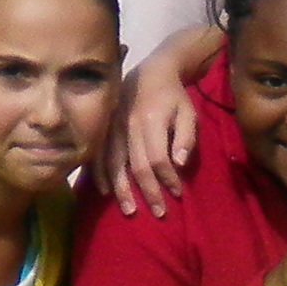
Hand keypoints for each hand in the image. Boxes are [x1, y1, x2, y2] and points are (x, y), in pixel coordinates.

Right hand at [109, 48, 202, 214]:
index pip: (158, 158)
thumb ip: (186, 137)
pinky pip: (98, 154)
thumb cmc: (173, 96)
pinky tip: (106, 191)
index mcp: (151, 120)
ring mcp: (113, 127)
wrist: (150, 72)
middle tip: (159, 213)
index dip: (168, 179)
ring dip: (122, 189)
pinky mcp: (104, 128)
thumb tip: (180, 163)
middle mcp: (129, 125)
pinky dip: (101, 174)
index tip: (178, 194)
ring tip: (130, 210)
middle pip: (137, 165)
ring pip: (114, 163)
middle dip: (148, 192)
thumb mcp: (188, 112)